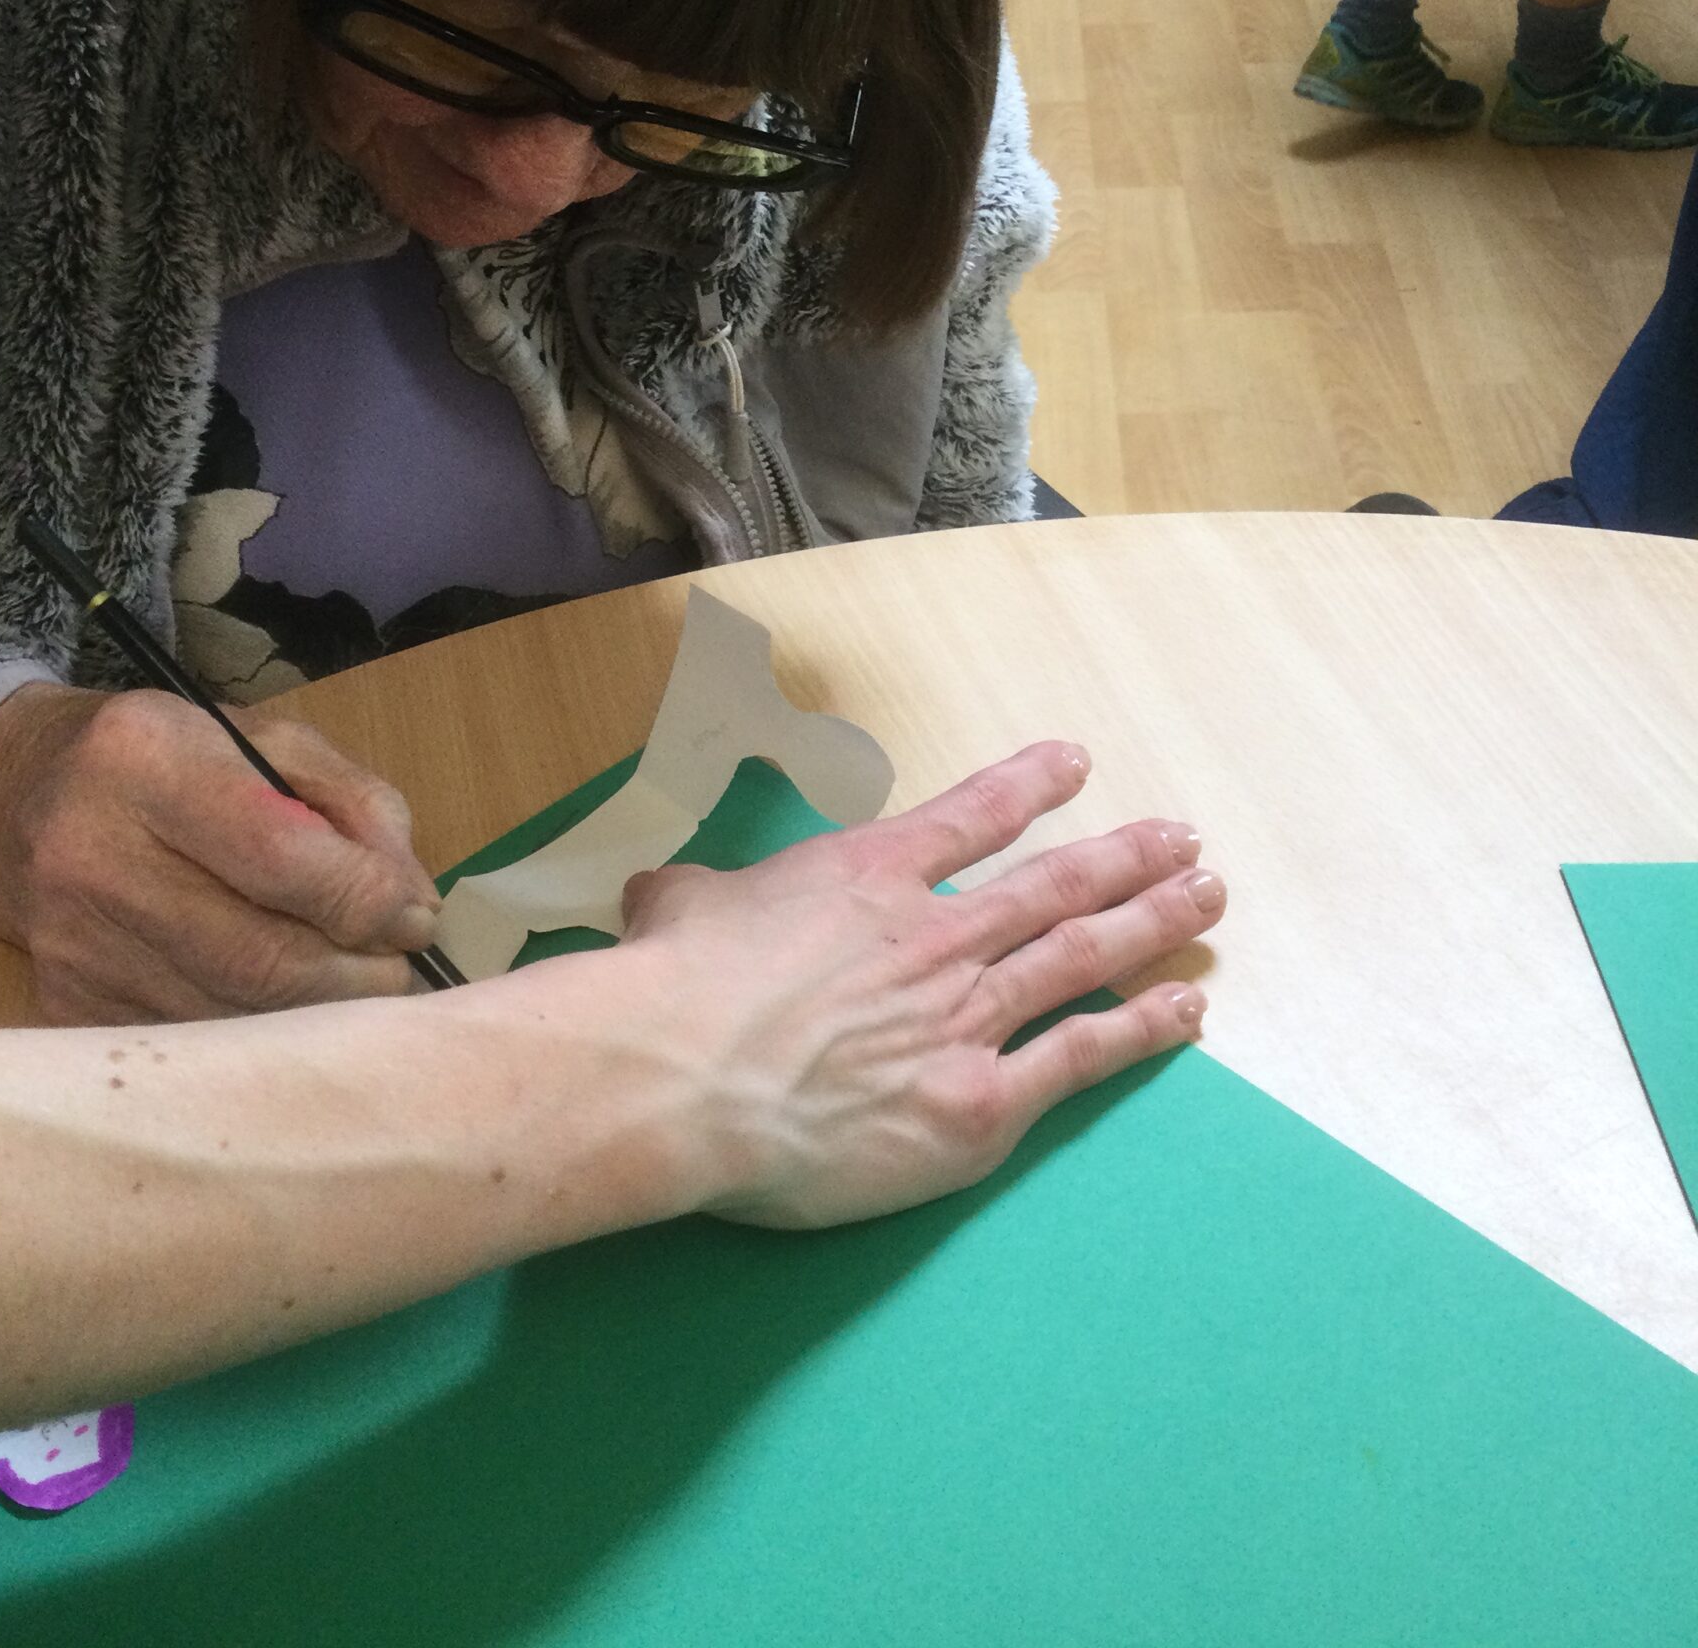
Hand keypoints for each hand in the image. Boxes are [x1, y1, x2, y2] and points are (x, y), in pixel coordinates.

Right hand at [0, 683, 439, 1022]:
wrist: (14, 801)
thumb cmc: (164, 760)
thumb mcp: (265, 740)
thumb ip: (355, 804)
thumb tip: (414, 903)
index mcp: (146, 762)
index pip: (279, 856)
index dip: (367, 899)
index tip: (415, 918)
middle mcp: (94, 856)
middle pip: (259, 957)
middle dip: (355, 975)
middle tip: (396, 970)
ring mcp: (73, 944)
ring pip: (230, 1015)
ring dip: (317, 1017)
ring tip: (351, 987)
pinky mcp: (66, 1007)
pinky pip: (192, 1043)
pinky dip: (257, 1038)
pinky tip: (284, 1009)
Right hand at [616, 741, 1221, 1229]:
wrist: (685, 1074)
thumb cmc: (673, 986)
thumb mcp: (678, 908)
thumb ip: (689, 897)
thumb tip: (657, 898)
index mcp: (869, 876)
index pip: (972, 816)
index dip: (1030, 786)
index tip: (1077, 763)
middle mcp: (937, 934)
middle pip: (1055, 884)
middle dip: (1126, 858)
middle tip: (1184, 839)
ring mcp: (968, 1016)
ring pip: (1084, 955)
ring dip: (1152, 921)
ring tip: (1206, 897)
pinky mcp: (980, 1102)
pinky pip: (1081, 1057)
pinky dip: (1140, 1029)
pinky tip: (1185, 1009)